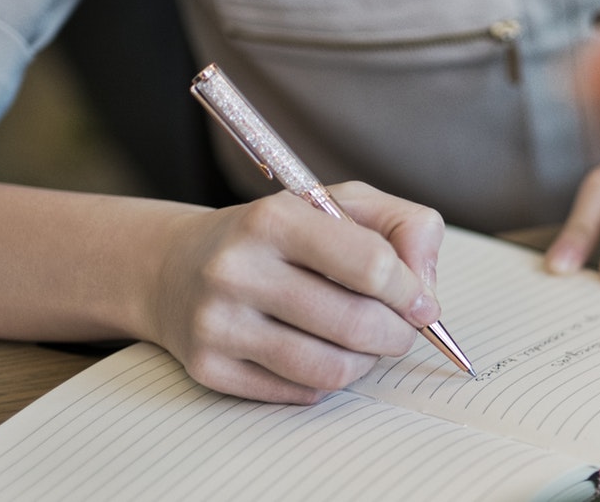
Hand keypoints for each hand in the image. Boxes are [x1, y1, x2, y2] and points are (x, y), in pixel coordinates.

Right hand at [144, 181, 444, 403]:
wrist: (174, 267)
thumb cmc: (277, 236)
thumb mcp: (340, 205)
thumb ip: (404, 228)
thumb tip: (425, 291)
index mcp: (273, 219)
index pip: (372, 265)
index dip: (411, 291)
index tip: (420, 303)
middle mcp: (237, 270)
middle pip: (357, 324)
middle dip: (397, 334)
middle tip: (401, 331)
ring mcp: (217, 323)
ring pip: (330, 369)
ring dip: (366, 363)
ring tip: (365, 345)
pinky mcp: (208, 368)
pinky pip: (298, 393)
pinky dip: (325, 381)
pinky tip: (318, 353)